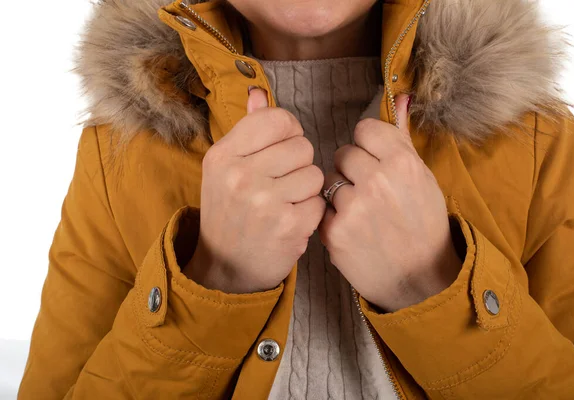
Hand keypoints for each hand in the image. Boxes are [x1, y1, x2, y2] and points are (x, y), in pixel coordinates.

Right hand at [184, 88, 325, 293]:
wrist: (225, 266)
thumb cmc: (229, 211)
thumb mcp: (225, 168)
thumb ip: (246, 129)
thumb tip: (259, 92)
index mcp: (224, 155)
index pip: (278, 119)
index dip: (289, 132)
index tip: (282, 147)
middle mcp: (241, 175)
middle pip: (302, 145)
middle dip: (298, 163)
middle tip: (281, 182)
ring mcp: (265, 202)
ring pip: (315, 174)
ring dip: (306, 189)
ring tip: (286, 202)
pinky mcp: (288, 226)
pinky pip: (320, 202)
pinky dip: (310, 212)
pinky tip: (292, 220)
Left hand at [318, 94, 462, 311]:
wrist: (421, 278)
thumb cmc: (424, 225)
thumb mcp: (423, 178)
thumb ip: (403, 137)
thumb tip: (400, 97)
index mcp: (402, 162)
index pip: (364, 130)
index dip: (368, 146)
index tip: (374, 160)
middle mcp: (377, 181)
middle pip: (343, 153)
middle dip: (352, 169)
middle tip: (369, 191)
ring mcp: (354, 207)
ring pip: (329, 181)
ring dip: (341, 194)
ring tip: (362, 213)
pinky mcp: (334, 232)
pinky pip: (323, 208)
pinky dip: (333, 218)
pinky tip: (353, 230)